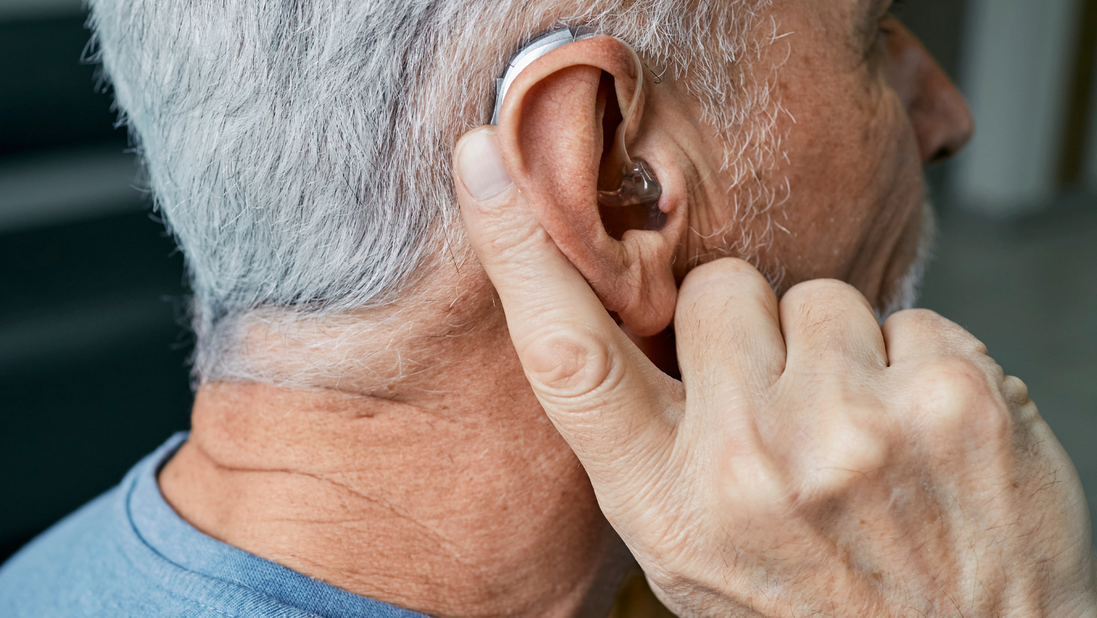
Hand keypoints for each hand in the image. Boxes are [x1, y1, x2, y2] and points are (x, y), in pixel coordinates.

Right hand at [453, 127, 1095, 617]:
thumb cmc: (814, 607)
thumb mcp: (693, 552)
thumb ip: (651, 445)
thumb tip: (635, 319)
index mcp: (669, 504)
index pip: (569, 358)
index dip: (519, 253)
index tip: (484, 165)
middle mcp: (750, 463)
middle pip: (719, 291)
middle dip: (750, 330)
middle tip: (786, 412)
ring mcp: (855, 430)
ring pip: (820, 296)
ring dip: (837, 352)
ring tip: (860, 438)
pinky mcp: (952, 400)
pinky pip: (912, 318)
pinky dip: (918, 367)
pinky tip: (924, 440)